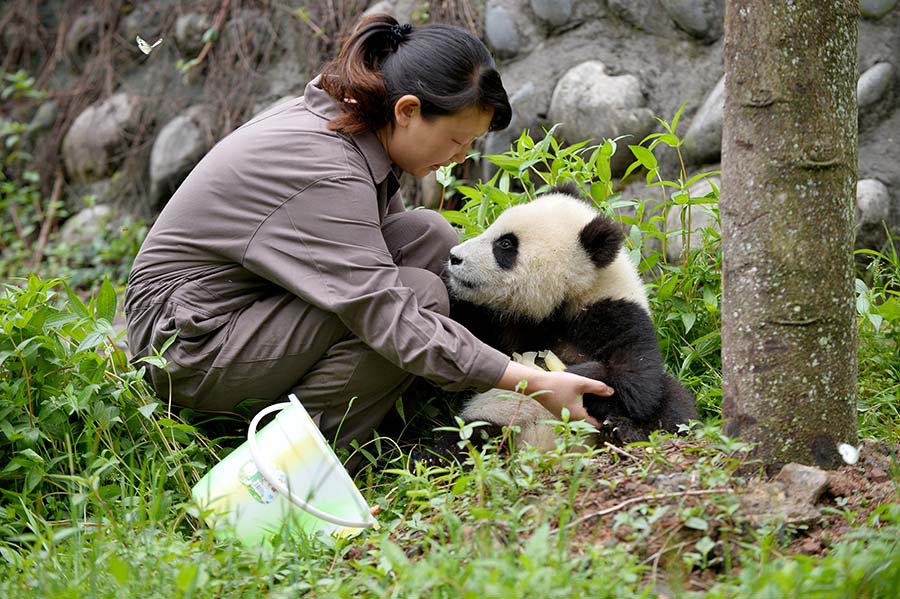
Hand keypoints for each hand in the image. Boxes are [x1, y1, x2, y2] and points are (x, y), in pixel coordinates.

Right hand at [497, 361, 612, 427]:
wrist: (536, 384)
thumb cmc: (558, 384)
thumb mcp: (581, 383)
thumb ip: (598, 387)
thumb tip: (611, 392)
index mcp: (578, 416)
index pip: (596, 425)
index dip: (604, 419)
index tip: (609, 411)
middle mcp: (570, 420)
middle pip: (587, 423)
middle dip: (596, 416)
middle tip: (604, 405)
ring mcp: (563, 417)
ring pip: (579, 419)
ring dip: (586, 413)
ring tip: (593, 401)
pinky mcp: (558, 412)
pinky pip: (572, 415)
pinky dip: (578, 410)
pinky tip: (580, 398)